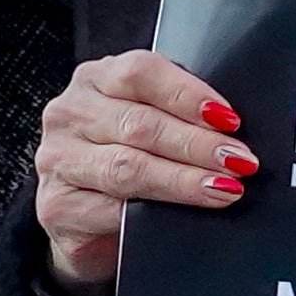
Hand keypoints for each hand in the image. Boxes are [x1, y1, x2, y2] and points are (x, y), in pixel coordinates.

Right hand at [33, 50, 253, 290]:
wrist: (85, 222)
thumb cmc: (126, 159)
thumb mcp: (146, 122)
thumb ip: (176, 113)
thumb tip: (230, 126)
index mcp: (95, 79)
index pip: (140, 72)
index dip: (187, 94)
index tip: (228, 118)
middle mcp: (70, 113)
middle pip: (139, 123)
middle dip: (196, 143)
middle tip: (238, 160)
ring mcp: (58, 159)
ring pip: (128, 167)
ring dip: (183, 179)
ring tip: (223, 187)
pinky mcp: (57, 205)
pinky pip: (111, 209)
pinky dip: (155, 213)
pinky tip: (182, 216)